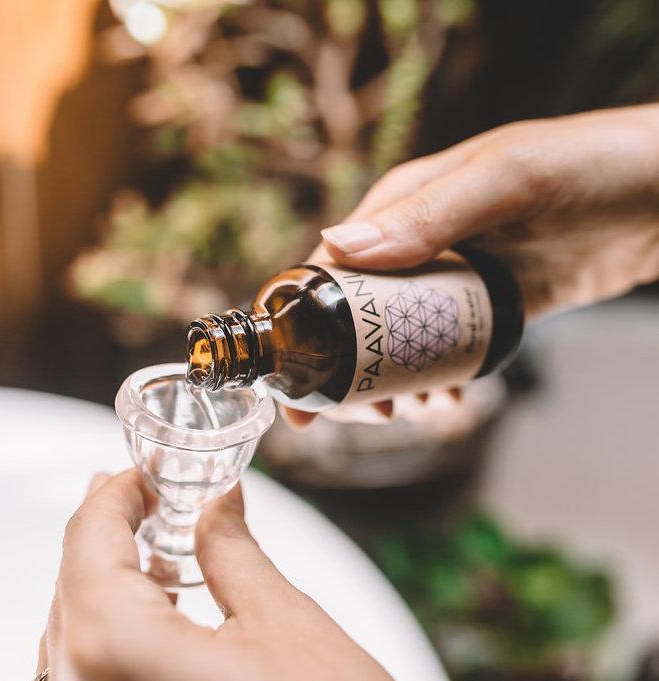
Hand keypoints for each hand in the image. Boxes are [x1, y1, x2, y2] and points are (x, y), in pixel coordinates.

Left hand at [37, 470, 391, 680]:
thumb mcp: (281, 620)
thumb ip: (232, 547)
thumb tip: (219, 499)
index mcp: (117, 647)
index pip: (88, 539)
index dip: (114, 493)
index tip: (142, 471)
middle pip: (74, 580)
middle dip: (112, 528)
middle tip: (147, 493)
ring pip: (74, 625)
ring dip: (110, 573)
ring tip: (153, 539)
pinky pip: (87, 666)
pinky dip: (114, 623)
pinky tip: (156, 602)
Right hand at [285, 104, 658, 426]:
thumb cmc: (589, 168)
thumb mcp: (507, 180)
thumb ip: (426, 213)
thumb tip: (339, 248)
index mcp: (402, 204)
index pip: (332, 266)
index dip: (304, 323)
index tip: (296, 380)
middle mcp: (415, 243)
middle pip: (356, 315)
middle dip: (350, 369)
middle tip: (368, 413)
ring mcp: (449, 279)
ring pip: (396, 340)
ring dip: (393, 382)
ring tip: (414, 411)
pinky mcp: (483, 308)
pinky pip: (441, 350)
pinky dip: (435, 380)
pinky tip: (448, 399)